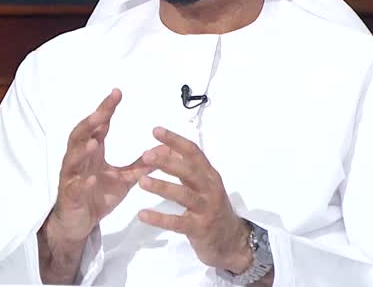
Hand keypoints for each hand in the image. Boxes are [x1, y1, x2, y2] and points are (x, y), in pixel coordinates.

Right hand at [45, 89, 155, 243]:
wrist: (80, 223)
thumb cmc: (98, 195)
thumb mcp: (124, 179)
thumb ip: (142, 164)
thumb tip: (164, 149)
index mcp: (92, 152)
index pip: (98, 126)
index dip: (106, 109)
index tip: (117, 93)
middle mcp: (79, 160)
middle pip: (81, 136)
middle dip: (91, 122)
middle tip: (103, 111)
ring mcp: (73, 177)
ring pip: (73, 159)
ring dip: (83, 150)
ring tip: (94, 142)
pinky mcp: (71, 196)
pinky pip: (75, 188)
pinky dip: (82, 182)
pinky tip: (90, 179)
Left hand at [137, 127, 251, 272]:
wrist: (231, 241)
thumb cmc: (212, 209)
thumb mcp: (204, 186)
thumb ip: (186, 171)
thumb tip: (162, 151)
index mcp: (209, 175)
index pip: (193, 152)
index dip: (175, 140)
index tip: (156, 131)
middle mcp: (210, 189)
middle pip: (189, 171)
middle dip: (167, 161)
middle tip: (146, 155)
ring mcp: (206, 209)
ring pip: (183, 195)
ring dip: (162, 187)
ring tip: (142, 181)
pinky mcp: (199, 229)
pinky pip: (177, 222)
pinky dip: (159, 218)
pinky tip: (143, 214)